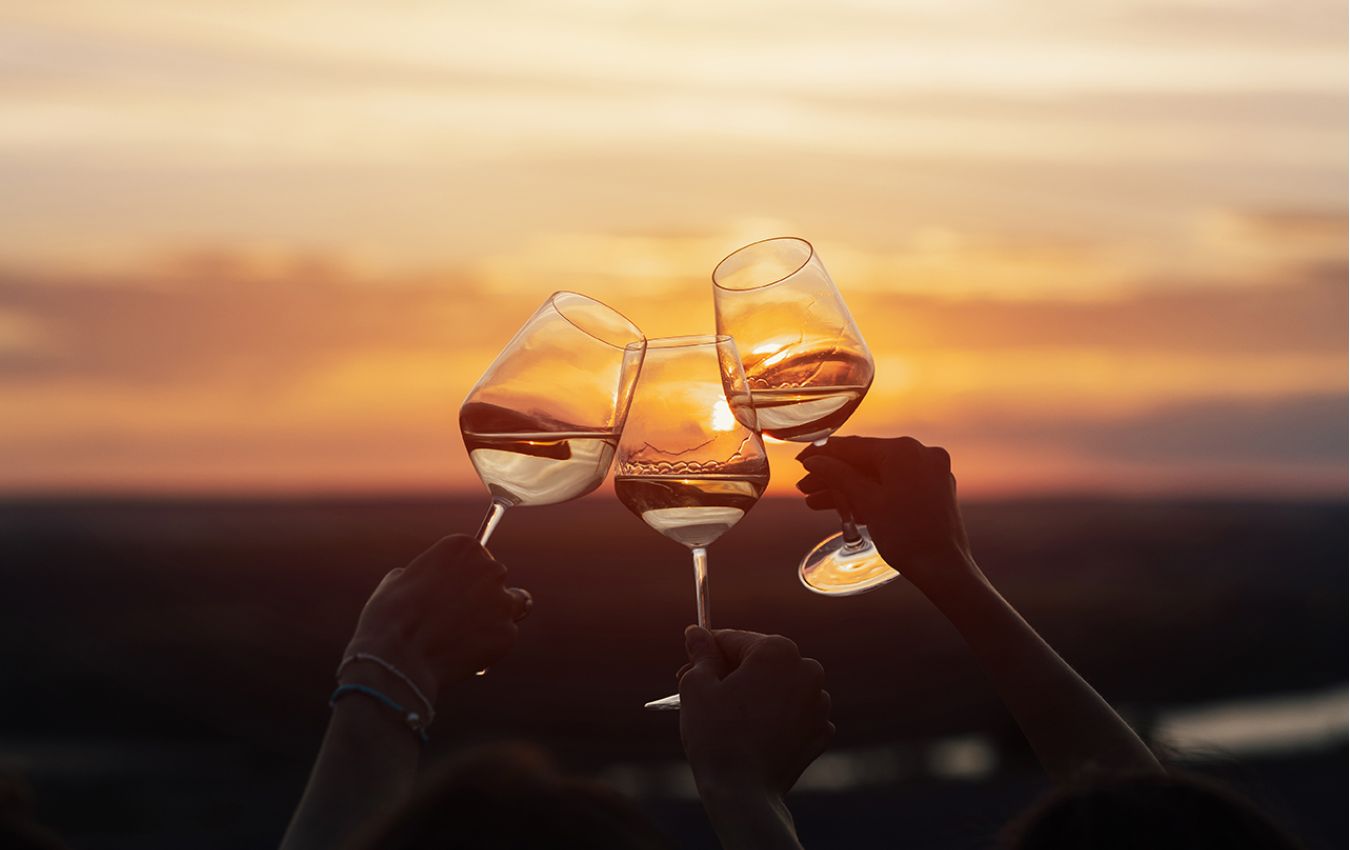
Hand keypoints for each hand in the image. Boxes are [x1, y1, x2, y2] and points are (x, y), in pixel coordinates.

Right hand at [342, 535, 529, 704]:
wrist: (397, 658)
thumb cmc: (390, 618)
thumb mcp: (399, 581)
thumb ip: (423, 574)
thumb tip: (426, 581)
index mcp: (463, 547)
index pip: (476, 557)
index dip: (464, 577)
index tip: (452, 592)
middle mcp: (489, 568)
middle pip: (496, 579)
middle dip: (482, 596)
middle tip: (459, 618)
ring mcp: (502, 601)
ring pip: (512, 605)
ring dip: (496, 618)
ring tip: (468, 636)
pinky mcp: (508, 633)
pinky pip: (504, 637)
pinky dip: (490, 646)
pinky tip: (464, 655)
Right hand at [678, 627, 833, 799]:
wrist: (744, 794)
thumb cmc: (716, 735)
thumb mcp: (697, 686)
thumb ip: (701, 653)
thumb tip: (696, 633)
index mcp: (778, 650)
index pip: (735, 640)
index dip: (707, 652)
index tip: (689, 664)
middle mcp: (807, 670)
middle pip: (760, 661)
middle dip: (731, 673)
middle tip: (702, 691)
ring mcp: (819, 703)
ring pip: (778, 687)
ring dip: (755, 694)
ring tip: (727, 716)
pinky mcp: (821, 731)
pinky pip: (794, 713)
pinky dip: (775, 717)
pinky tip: (752, 732)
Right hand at [796, 436, 973, 590]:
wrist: (942, 568)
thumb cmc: (906, 535)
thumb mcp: (867, 502)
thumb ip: (838, 476)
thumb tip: (814, 460)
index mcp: (904, 451)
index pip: (855, 446)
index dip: (824, 454)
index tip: (802, 459)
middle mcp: (921, 455)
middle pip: (866, 462)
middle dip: (835, 477)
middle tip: (806, 487)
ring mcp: (930, 473)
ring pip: (879, 476)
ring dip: (849, 489)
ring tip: (817, 502)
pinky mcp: (933, 491)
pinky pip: (894, 486)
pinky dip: (871, 496)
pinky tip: (846, 509)